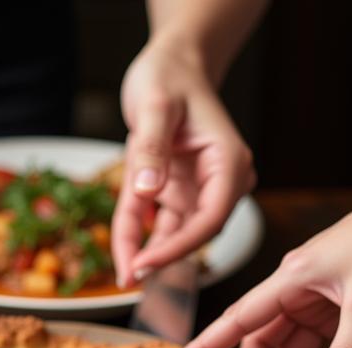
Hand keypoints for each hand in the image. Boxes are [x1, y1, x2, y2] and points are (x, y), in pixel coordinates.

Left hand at [112, 38, 253, 287]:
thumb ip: (152, 147)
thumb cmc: (169, 77)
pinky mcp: (174, 193)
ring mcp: (196, 190)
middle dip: (163, 256)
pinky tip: (123, 264)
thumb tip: (150, 190)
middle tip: (130, 276)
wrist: (170, 66)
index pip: (212, 217)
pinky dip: (135, 239)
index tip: (148, 263)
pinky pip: (152, 222)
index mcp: (228, 162)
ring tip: (124, 276)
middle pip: (194, 232)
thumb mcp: (155, 106)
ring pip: (172, 234)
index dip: (181, 246)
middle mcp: (218, 182)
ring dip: (148, 255)